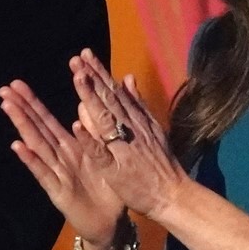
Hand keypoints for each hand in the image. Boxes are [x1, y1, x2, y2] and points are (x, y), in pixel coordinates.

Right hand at [0, 75, 126, 249]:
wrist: (112, 225)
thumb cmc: (108, 190)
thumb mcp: (104, 156)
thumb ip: (94, 131)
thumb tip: (85, 102)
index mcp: (70, 147)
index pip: (46, 120)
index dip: (32, 103)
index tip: (17, 84)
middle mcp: (59, 158)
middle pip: (37, 129)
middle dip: (21, 109)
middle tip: (4, 89)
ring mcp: (57, 174)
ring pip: (37, 146)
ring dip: (22, 126)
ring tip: (8, 107)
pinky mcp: (59, 192)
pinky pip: (44, 174)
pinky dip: (31, 160)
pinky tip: (18, 146)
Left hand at [70, 48, 187, 221]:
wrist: (173, 195)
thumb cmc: (159, 163)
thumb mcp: (151, 128)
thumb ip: (137, 104)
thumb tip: (128, 77)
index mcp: (135, 120)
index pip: (113, 92)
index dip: (98, 72)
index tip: (84, 54)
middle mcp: (129, 129)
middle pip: (108, 99)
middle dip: (91, 77)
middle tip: (75, 59)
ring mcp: (123, 147)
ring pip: (104, 119)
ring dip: (90, 98)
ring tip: (78, 78)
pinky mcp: (116, 169)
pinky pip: (101, 153)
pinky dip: (90, 140)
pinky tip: (77, 126)